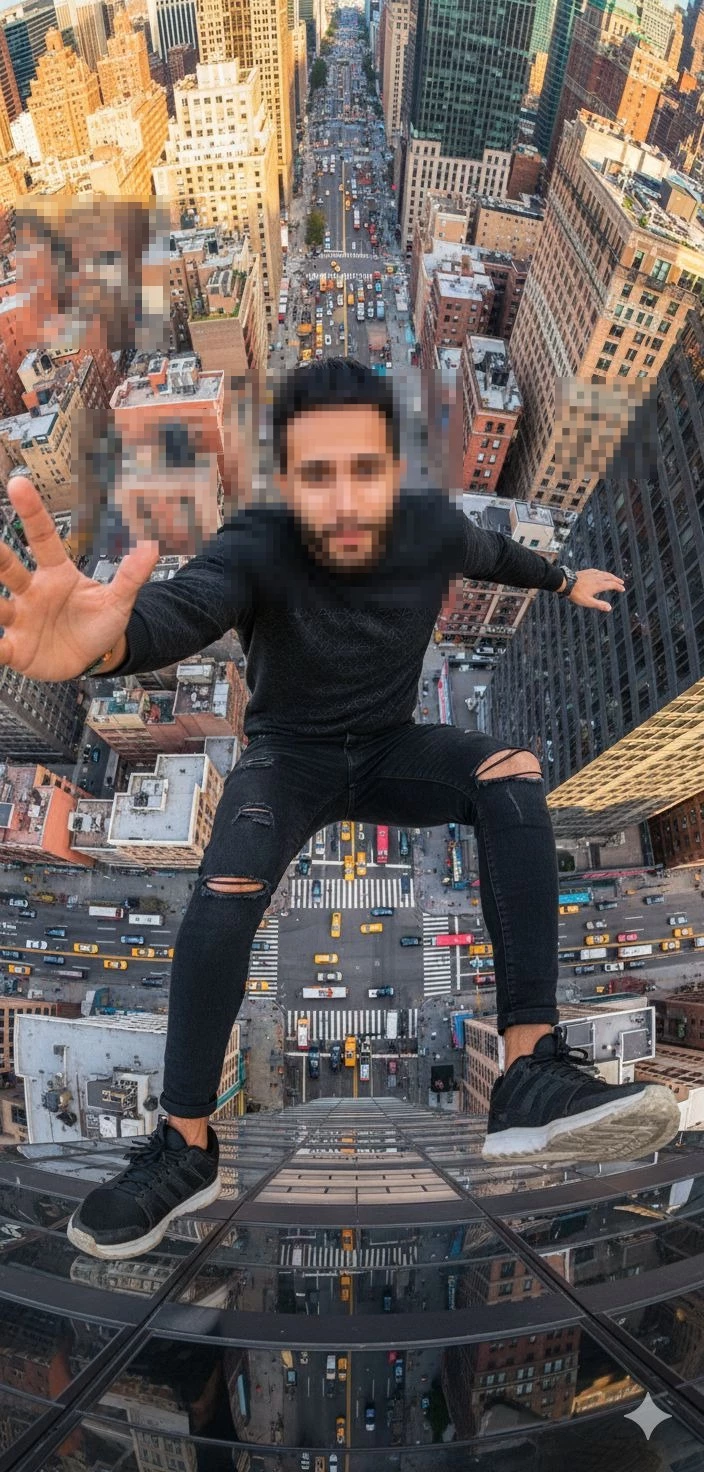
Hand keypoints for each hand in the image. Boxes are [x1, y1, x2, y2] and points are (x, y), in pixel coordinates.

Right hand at [0, 475, 159, 680]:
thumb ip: (131, 575)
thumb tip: (151, 547)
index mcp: (56, 574)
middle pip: (9, 568)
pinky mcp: (16, 648)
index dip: (32, 512)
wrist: (93, 658)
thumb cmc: (99, 623)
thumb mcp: (118, 601)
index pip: (42, 537)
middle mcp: (32, 591)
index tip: (19, 484)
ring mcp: (21, 619)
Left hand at [568, 568, 625, 611]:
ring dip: (611, 576)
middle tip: (622, 582)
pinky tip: (601, 573)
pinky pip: (597, 571)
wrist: (566, 583)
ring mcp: (592, 574)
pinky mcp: (586, 571)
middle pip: (610, 577)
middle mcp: (597, 578)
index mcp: (599, 585)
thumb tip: (609, 608)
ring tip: (614, 578)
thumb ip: (599, 605)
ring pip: (604, 573)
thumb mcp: (588, 602)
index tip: (622, 589)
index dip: (618, 587)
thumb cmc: (576, 594)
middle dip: (616, 580)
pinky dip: (602, 572)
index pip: (612, 585)